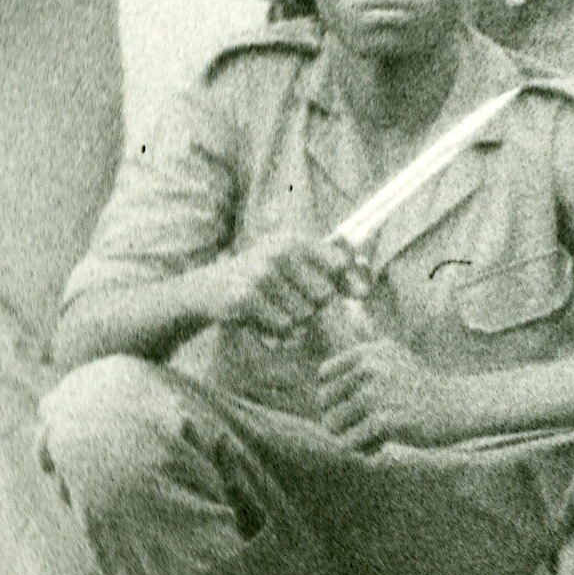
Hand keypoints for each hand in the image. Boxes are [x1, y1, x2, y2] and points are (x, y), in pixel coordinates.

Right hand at [211, 236, 353, 338]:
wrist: (206, 290)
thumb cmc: (260, 278)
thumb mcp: (293, 265)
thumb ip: (332, 271)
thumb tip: (367, 286)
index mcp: (294, 241)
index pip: (341, 263)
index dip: (349, 281)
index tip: (352, 291)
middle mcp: (279, 252)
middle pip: (325, 296)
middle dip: (313, 306)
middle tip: (289, 300)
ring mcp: (262, 274)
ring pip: (304, 316)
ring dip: (292, 322)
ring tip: (270, 309)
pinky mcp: (246, 298)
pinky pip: (284, 328)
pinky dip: (277, 332)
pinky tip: (260, 321)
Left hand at [317, 337, 480, 454]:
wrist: (460, 406)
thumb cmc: (423, 390)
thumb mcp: (394, 363)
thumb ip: (360, 369)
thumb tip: (320, 395)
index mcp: (370, 352)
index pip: (324, 375)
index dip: (335, 395)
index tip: (357, 405)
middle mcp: (371, 368)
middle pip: (324, 400)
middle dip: (339, 418)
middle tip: (365, 426)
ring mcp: (378, 393)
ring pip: (332, 424)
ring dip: (348, 436)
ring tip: (373, 438)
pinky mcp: (385, 420)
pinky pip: (349, 443)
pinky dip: (361, 451)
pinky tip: (380, 449)